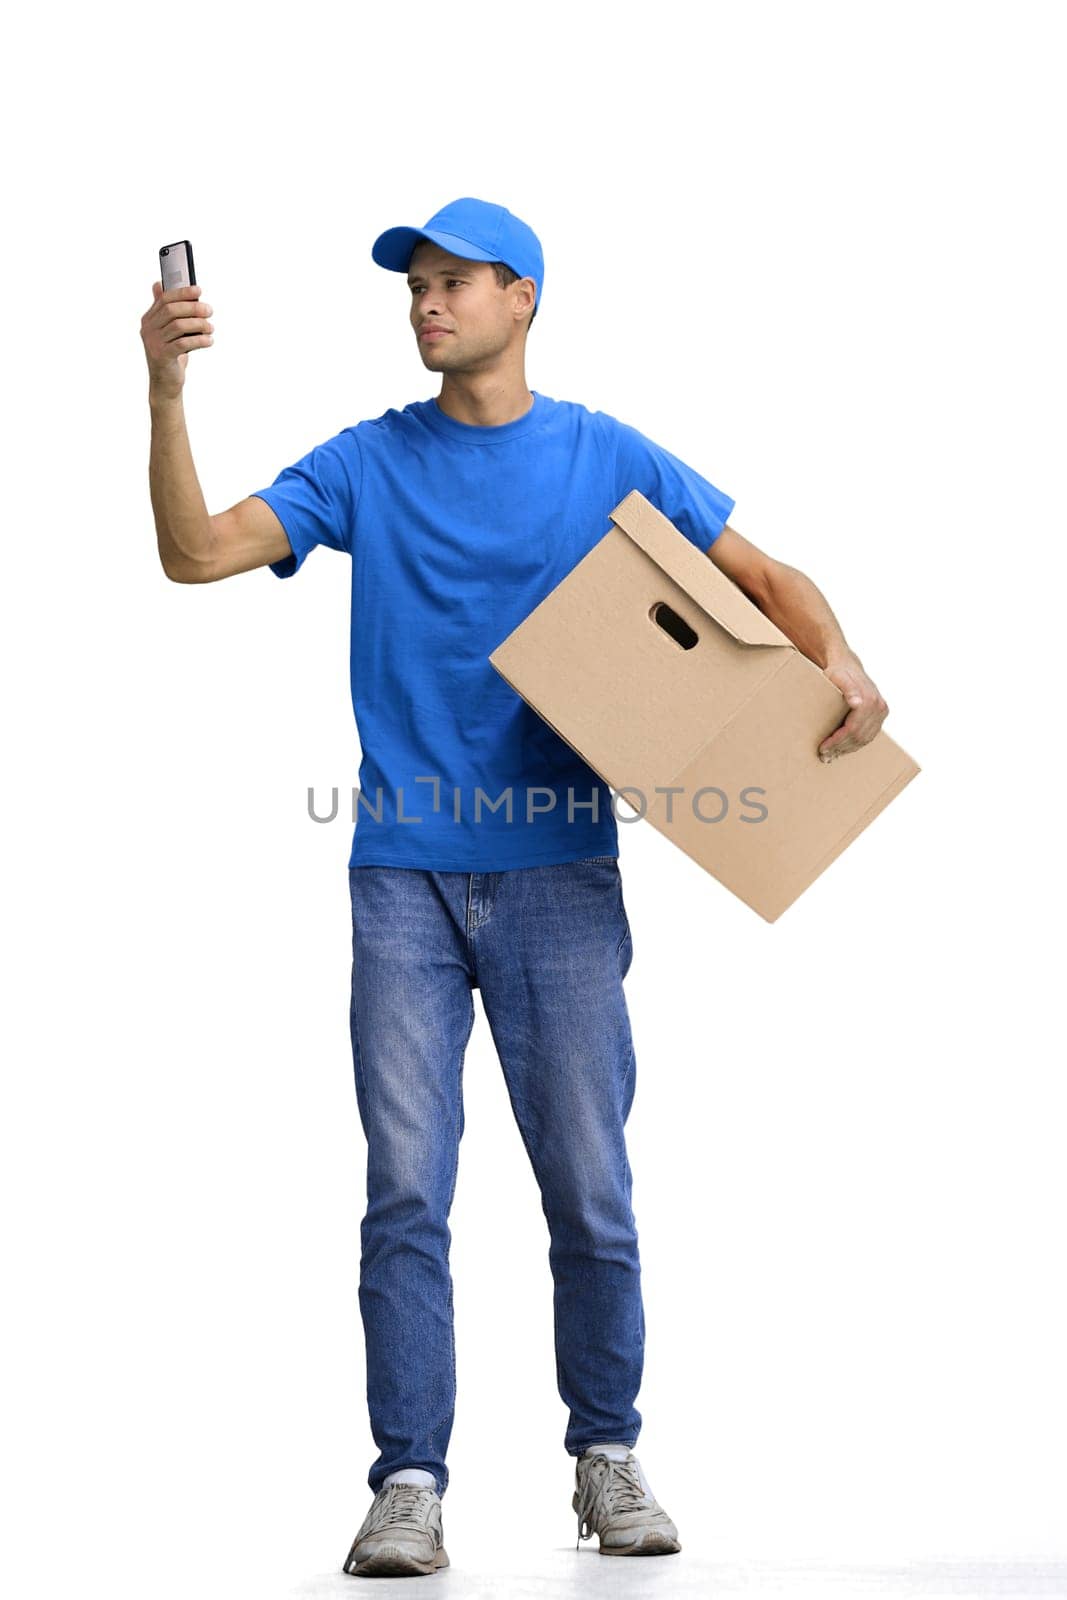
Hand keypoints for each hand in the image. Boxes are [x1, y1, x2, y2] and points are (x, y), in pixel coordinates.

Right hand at [140, 281, 213, 400]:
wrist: (165, 383)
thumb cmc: (170, 354)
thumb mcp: (167, 331)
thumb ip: (164, 310)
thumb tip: (160, 284)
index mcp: (149, 319)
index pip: (165, 299)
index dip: (182, 293)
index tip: (199, 290)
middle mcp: (148, 329)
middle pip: (171, 310)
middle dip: (193, 308)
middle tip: (209, 310)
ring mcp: (153, 343)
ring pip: (178, 326)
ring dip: (199, 324)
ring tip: (210, 328)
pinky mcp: (162, 356)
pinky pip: (183, 343)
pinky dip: (199, 340)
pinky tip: (209, 341)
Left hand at [818, 652, 888, 761]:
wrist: (847, 665)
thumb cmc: (838, 672)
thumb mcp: (837, 677)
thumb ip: (848, 689)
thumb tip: (857, 703)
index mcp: (870, 700)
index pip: (853, 729)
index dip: (837, 741)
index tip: (823, 748)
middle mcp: (879, 707)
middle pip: (859, 736)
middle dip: (840, 748)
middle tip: (824, 756)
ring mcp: (881, 712)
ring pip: (864, 739)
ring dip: (847, 750)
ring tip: (831, 756)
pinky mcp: (880, 716)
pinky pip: (868, 736)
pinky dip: (855, 745)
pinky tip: (842, 749)